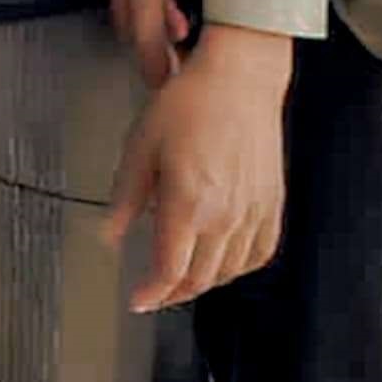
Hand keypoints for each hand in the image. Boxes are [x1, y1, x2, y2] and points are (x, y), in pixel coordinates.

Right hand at [99, 0, 201, 87]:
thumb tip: (189, 24)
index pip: (143, 33)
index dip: (157, 65)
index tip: (170, 86)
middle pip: (125, 23)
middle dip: (148, 51)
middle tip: (177, 73)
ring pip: (121, 3)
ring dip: (143, 26)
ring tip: (176, 42)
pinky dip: (139, 1)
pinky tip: (165, 4)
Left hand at [102, 24, 291, 311]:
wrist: (240, 80)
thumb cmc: (188, 104)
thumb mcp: (141, 144)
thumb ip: (126, 197)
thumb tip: (108, 235)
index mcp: (189, 203)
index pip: (170, 269)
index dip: (152, 292)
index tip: (137, 300)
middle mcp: (225, 217)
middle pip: (199, 278)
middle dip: (173, 292)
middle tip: (154, 291)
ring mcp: (254, 214)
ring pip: (228, 272)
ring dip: (202, 282)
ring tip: (181, 276)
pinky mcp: (273, 206)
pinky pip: (258, 254)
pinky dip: (237, 268)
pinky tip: (222, 261)